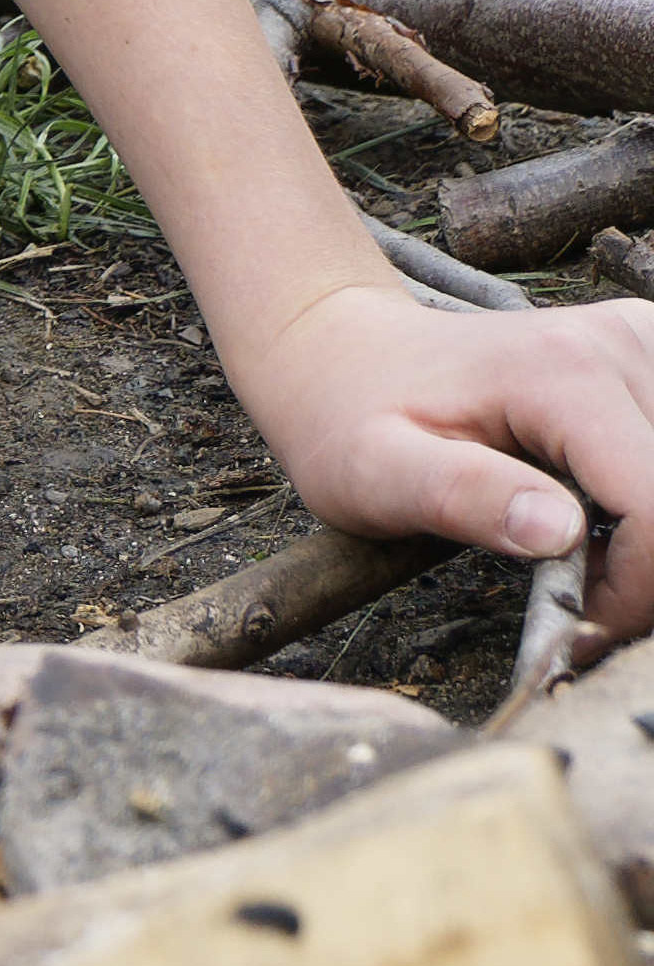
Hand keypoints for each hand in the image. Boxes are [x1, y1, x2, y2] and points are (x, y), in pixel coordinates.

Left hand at [230, 274, 653, 637]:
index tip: (579, 620)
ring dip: (653, 537)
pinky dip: (652, 502)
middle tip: (580, 594)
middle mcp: (618, 345)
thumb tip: (560, 533)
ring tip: (585, 552)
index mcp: (562, 374)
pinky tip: (605, 514)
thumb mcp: (375, 472)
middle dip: (648, 568)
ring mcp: (639, 346)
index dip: (637, 588)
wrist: (342, 354)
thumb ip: (462, 498)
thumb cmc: (350, 416)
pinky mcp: (646, 360)